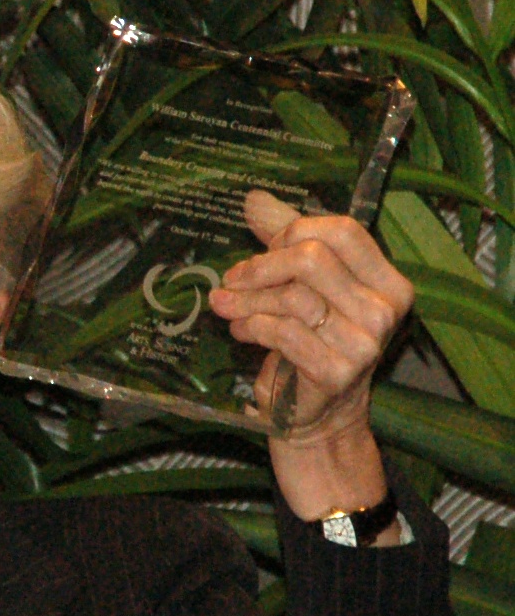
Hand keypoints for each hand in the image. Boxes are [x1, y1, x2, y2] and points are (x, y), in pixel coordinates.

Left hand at [208, 189, 413, 521]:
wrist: (315, 417)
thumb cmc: (309, 344)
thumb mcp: (303, 288)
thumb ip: (285, 241)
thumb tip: (253, 198)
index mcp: (389, 282)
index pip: (343, 231)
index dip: (294, 232)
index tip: (261, 249)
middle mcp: (386, 311)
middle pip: (313, 259)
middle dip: (262, 266)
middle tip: (232, 280)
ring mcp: (366, 344)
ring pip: (292, 297)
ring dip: (248, 300)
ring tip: (226, 307)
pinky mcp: (337, 372)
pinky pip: (283, 332)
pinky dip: (252, 326)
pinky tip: (240, 331)